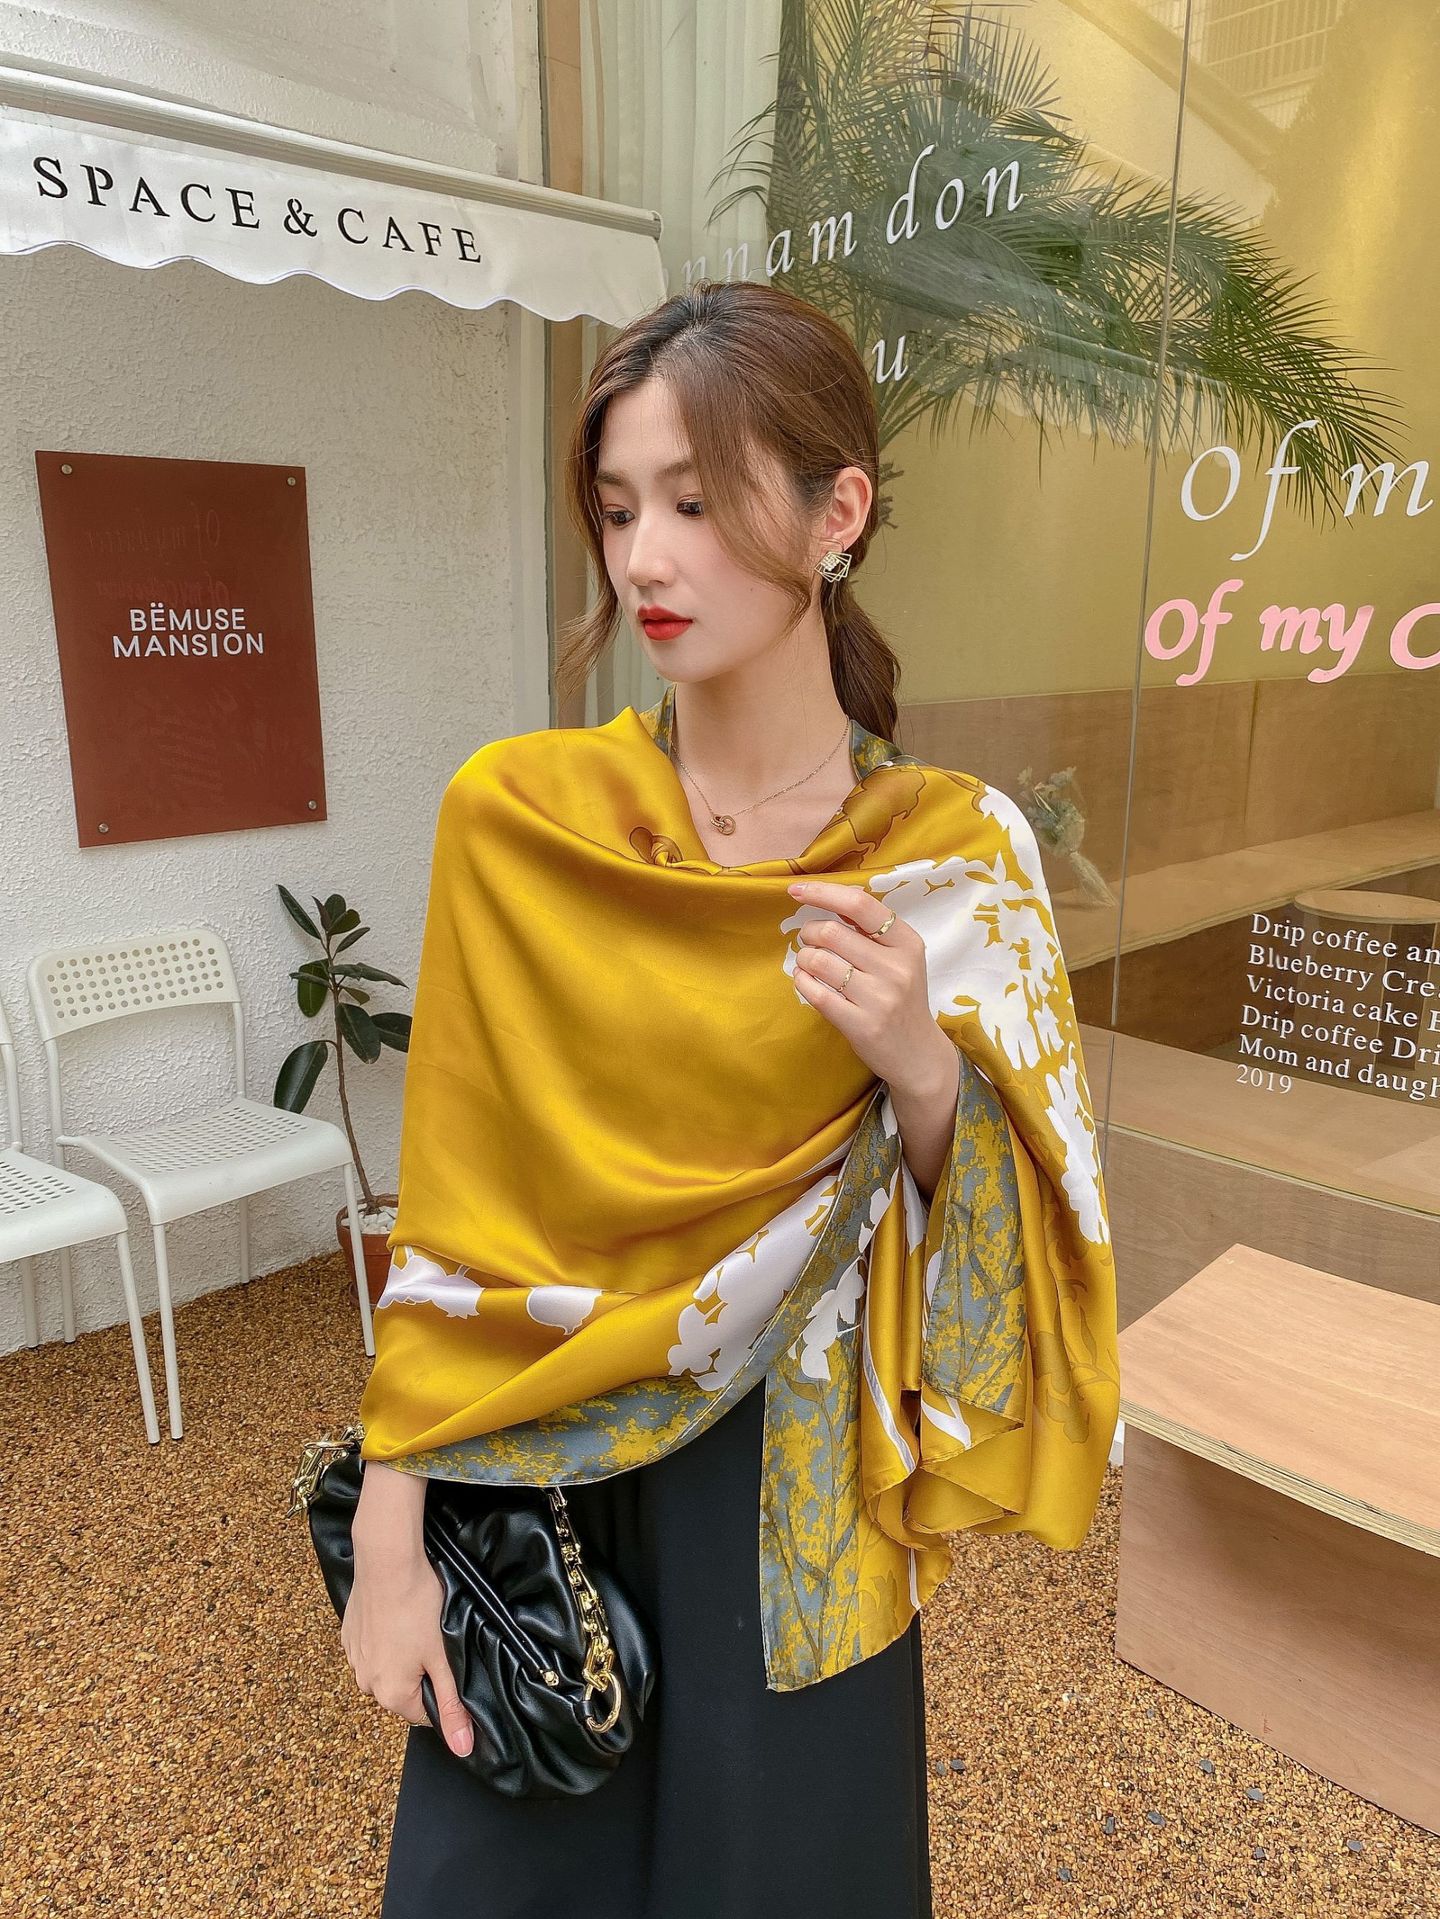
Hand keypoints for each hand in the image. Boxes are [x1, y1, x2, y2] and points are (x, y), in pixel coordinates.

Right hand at [341, 1540, 475, 1759]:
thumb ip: (453, 1706)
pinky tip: (396, 1618)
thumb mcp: (442, 1658)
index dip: (441, 1693)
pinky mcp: (348, 1635)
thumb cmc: (419, 1607)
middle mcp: (365, 1683)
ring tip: (414, 1626)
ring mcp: (353, 1658)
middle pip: (403, 1693)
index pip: (424, 1714)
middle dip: (420, 1675)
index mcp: (390, 1695)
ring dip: (402, 1657)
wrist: (387, 1561)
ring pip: (387, 1670)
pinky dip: (385, 1640)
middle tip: (433, 1643)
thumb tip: (462, 1748)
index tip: (447, 1665)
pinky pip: (372, 1650)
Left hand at [785, 878, 954, 1096]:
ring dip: (804, 958)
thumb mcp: (902, 959)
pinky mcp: (861, 1024)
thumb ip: (873, 930)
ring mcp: (879, 998)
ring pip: (819, 960)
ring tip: (809, 964)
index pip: (860, 905)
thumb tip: (833, 896)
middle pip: (832, 932)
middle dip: (809, 933)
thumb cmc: (903, 998)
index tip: (796, 891)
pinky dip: (802, 982)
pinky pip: (815, 992)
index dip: (823, 893)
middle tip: (810, 942)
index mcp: (908, 943)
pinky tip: (806, 981)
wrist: (918, 1054)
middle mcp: (897, 968)